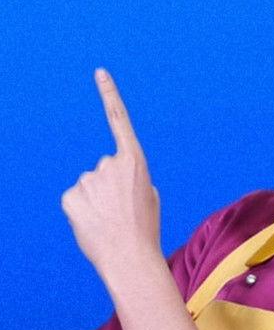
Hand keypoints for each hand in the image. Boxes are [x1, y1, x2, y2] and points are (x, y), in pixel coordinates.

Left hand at [60, 69, 161, 280]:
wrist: (129, 256)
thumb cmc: (144, 229)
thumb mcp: (149, 197)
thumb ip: (131, 179)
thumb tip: (112, 180)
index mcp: (135, 162)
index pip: (119, 121)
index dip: (110, 95)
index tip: (99, 73)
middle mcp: (109, 164)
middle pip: (104, 167)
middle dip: (110, 185)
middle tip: (121, 210)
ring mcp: (88, 179)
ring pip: (88, 184)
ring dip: (95, 199)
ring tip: (108, 220)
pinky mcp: (69, 196)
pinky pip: (74, 198)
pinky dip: (81, 210)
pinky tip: (93, 223)